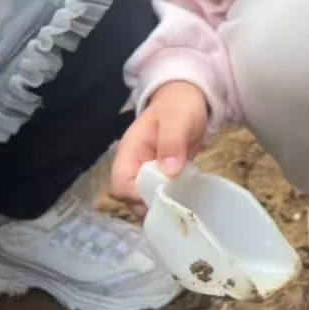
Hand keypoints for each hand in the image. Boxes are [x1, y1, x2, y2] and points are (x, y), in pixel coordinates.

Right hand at [111, 81, 209, 213]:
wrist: (188, 99)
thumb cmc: (179, 107)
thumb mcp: (177, 120)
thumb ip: (172, 143)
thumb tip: (169, 171)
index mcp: (129, 152)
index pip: (120, 184)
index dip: (136, 196)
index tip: (161, 197)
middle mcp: (134, 166)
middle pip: (130, 198)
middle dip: (148, 206)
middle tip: (174, 210)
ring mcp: (148, 173)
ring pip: (144, 200)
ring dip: (159, 207)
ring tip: (181, 209)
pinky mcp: (162, 177)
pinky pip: (160, 195)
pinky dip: (170, 202)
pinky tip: (185, 203)